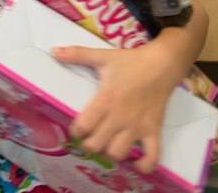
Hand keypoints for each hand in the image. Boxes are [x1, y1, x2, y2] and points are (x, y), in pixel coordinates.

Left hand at [53, 43, 184, 173]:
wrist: (162, 64)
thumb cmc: (130, 62)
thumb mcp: (103, 56)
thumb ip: (78, 54)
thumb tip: (55, 51)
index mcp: (106, 100)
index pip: (83, 126)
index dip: (75, 132)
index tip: (75, 130)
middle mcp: (120, 117)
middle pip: (97, 145)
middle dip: (88, 146)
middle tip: (89, 139)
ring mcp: (138, 126)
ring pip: (118, 153)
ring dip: (109, 154)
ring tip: (107, 146)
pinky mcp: (154, 130)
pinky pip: (152, 156)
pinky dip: (144, 165)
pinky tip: (135, 163)